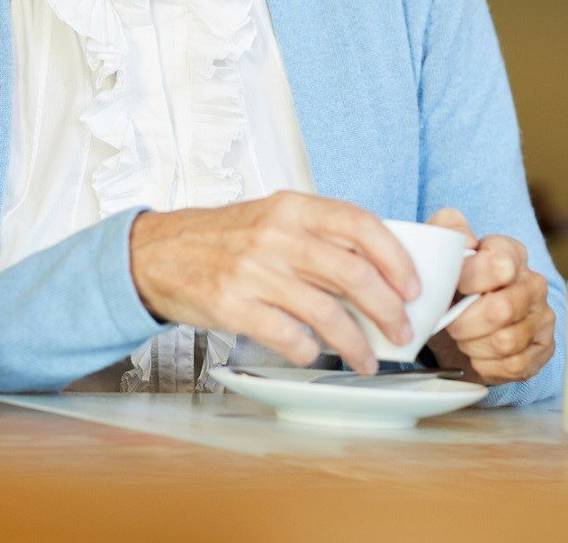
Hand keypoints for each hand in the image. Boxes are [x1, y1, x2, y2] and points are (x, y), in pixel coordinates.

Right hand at [127, 192, 421, 374]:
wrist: (155, 253)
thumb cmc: (220, 239)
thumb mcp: (271, 218)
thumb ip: (318, 236)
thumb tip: (377, 270)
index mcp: (291, 208)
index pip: (360, 225)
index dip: (396, 258)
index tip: (413, 286)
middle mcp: (275, 235)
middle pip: (353, 273)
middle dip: (388, 310)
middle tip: (401, 331)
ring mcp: (253, 272)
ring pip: (327, 313)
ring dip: (356, 344)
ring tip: (367, 359)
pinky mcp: (233, 306)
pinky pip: (289, 337)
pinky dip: (310, 353)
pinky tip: (315, 356)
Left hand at [424, 208, 554, 385]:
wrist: (461, 318)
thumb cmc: (453, 283)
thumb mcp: (443, 248)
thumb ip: (447, 228)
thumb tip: (464, 239)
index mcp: (511, 253)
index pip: (499, 266)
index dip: (468, 280)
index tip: (454, 287)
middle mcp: (533, 283)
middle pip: (501, 310)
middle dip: (464, 322)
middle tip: (452, 322)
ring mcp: (542, 317)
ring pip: (505, 342)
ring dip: (473, 345)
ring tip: (464, 337)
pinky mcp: (543, 349)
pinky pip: (513, 365)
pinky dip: (486, 364)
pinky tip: (478, 353)